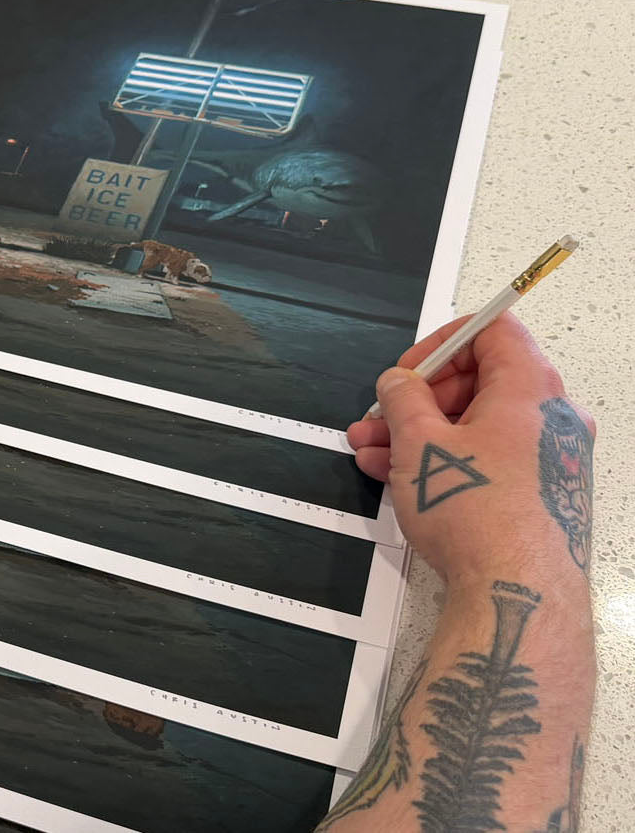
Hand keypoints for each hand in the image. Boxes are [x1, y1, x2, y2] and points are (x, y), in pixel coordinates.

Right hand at [347, 312, 594, 589]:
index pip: (492, 332)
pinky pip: (488, 457)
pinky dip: (446, 458)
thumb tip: (399, 383)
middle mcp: (551, 418)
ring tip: (373, 452)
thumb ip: (403, 399)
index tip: (407, 371)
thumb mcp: (419, 443)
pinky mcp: (542, 492)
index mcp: (530, 389)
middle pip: (480, 381)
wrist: (516, 592)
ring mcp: (550, 458)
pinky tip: (398, 477)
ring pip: (478, 425)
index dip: (440, 343)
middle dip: (419, 397)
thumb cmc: (479, 515)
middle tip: (380, 417)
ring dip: (421, 432)